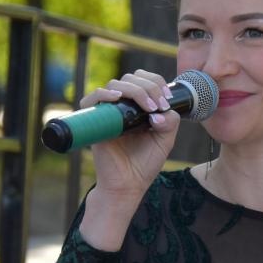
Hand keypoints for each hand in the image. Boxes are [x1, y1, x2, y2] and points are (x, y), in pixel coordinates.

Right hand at [85, 69, 180, 200]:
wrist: (128, 184)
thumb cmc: (144, 163)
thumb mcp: (165, 140)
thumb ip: (170, 122)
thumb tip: (157, 110)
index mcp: (139, 106)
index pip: (144, 79)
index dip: (156, 83)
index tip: (166, 100)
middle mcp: (123, 105)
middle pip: (131, 78)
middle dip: (149, 86)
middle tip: (158, 105)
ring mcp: (108, 112)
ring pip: (115, 84)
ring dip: (134, 90)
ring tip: (148, 108)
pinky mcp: (94, 121)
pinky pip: (92, 99)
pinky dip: (104, 94)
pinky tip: (118, 99)